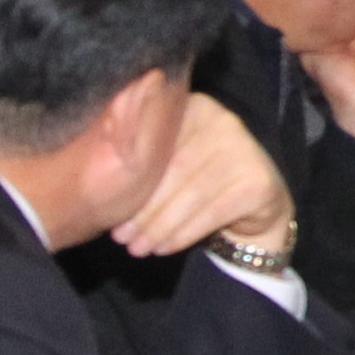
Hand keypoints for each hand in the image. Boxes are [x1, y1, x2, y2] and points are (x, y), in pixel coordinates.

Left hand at [115, 95, 295, 263]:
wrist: (257, 205)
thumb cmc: (199, 181)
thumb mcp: (169, 161)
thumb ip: (142, 156)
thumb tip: (95, 180)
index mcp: (193, 106)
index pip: (156, 145)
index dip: (132, 181)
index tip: (111, 211)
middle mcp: (223, 120)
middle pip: (172, 170)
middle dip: (143, 209)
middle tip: (121, 238)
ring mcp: (245, 148)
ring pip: (189, 194)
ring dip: (158, 227)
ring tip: (138, 248)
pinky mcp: (258, 180)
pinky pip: (211, 212)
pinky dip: (183, 234)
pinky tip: (165, 247)